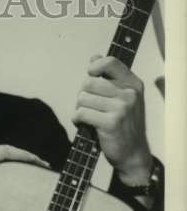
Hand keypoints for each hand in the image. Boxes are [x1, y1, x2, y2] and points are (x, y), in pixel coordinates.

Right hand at [0, 142, 49, 210]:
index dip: (11, 163)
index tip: (25, 173)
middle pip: (1, 151)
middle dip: (22, 159)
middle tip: (40, 168)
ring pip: (6, 150)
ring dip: (26, 156)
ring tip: (43, 165)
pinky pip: (6, 152)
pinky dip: (23, 155)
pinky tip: (36, 162)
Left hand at [73, 55, 151, 184]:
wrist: (132, 153)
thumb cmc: (124, 125)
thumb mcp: (122, 98)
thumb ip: (109, 78)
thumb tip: (94, 57)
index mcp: (133, 84)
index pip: (110, 63)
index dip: (94, 68)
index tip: (90, 76)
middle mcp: (129, 94)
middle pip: (89, 82)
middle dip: (82, 95)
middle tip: (88, 106)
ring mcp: (121, 108)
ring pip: (82, 98)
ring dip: (79, 109)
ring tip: (88, 117)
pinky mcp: (110, 123)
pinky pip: (81, 114)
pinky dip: (77, 120)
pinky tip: (84, 125)